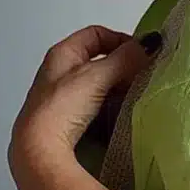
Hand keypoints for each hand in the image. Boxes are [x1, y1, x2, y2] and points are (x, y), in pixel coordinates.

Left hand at [8, 25, 156, 189]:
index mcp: (62, 55)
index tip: (142, 55)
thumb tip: (150, 46)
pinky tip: (120, 126)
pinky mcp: (67, 129)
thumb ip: (124, 59)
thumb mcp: (95, 76)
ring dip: (118, 98)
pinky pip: (96, 117)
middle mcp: (60, 77)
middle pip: (99, 66)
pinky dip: (110, 118)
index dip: (120, 40)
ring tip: (135, 107)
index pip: (96, 36)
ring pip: (99, 93)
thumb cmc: (60, 109)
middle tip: (143, 84)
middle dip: (123, 73)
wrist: (39, 153)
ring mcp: (63, 104)